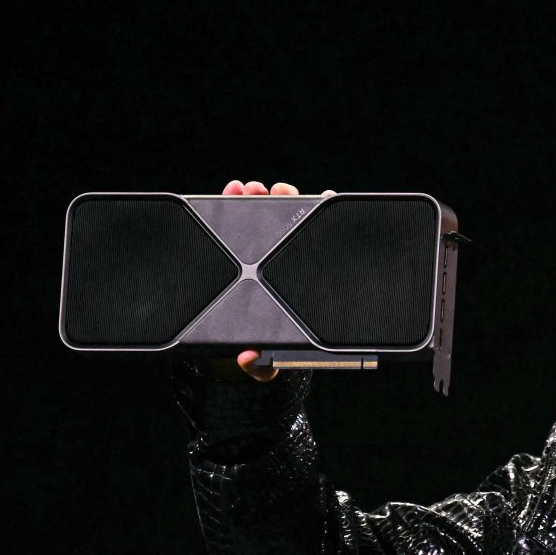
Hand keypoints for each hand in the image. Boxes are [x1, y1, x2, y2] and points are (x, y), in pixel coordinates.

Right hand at [217, 179, 336, 381]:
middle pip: (294, 228)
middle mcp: (288, 269)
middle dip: (286, 202)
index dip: (324, 223)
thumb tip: (249, 358)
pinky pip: (237, 223)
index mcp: (305, 290)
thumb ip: (260, 365)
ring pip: (266, 220)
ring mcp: (264, 259)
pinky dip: (233, 203)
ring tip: (247, 189)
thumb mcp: (265, 365)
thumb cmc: (264, 356)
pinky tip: (231, 190)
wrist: (240, 355)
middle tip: (275, 191)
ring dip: (258, 199)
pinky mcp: (239, 256)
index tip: (321, 199)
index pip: (321, 250)